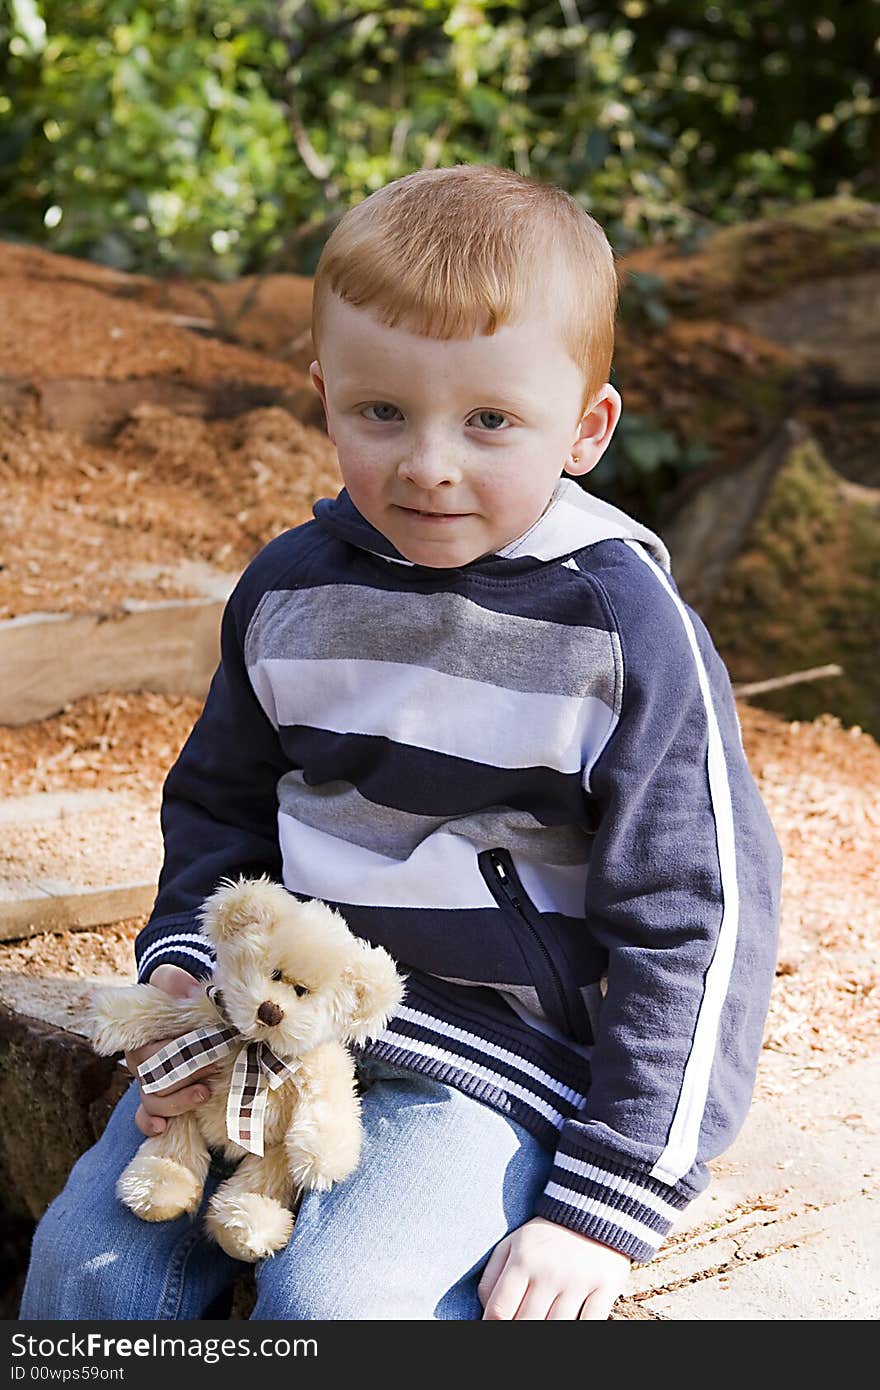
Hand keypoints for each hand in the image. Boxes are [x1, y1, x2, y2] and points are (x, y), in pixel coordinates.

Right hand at [125, 965, 217, 1137]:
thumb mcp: (172, 980)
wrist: (173, 1004)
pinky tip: (163, 1128)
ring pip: (152, 1101)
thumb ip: (176, 983)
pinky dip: (150, 1124)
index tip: (207, 1045)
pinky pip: (144, 1117)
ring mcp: (145, 1082)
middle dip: (188, 1075)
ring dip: (179, 1100)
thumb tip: (189, 992)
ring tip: (206, 1093)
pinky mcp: (154, 1098)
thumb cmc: (173, 993)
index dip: (178, 1051)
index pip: (152, 1050)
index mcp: (139, 1034)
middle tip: (217, 1065)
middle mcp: (138, 1061)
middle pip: (154, 1078)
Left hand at [478, 1216, 630, 1319]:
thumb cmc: (545, 1236)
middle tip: (523, 1319)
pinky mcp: (605, 1286)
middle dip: (519, 1330)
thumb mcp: (511, 1245)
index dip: (493, 1326)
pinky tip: (568, 1321)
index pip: (499, 1310)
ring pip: (556, 1328)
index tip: (497, 1327)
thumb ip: (492, 1277)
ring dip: (546, 1331)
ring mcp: (578, 1281)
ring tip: (544, 1319)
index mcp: (522, 1260)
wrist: (592, 1208)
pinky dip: (578, 1328)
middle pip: (526, 1323)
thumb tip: (487, 1313)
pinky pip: (591, 1323)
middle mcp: (549, 1272)